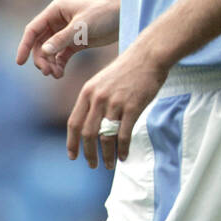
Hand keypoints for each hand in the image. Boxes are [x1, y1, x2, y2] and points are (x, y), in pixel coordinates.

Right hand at [16, 0, 119, 78]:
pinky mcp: (77, 42)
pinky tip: (61, 73)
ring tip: (56, 75)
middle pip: (40, 43)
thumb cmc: (104, 13)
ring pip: (50, 51)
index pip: (33, 30)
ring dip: (50, 63)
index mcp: (55, 11)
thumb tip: (44, 51)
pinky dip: (59, 64)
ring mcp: (67, 33)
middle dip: (41, 59)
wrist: (126, 15)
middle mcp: (58, 21)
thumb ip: (62, 39)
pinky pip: (62, 56)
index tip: (20, 62)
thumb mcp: (82, 26)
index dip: (25, 46)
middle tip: (47, 72)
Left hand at [67, 46, 167, 168]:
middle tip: (92, 165)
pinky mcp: (132, 106)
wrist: (149, 55)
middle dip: (88, 153)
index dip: (72, 143)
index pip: (73, 123)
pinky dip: (123, 148)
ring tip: (108, 165)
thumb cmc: (128, 68)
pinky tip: (124, 156)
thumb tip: (92, 124)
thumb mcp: (103, 81)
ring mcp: (115, 103)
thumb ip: (95, 100)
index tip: (73, 156)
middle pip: (87, 133)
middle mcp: (98, 98)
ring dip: (106, 155)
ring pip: (105, 137)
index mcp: (87, 92)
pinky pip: (124, 134)